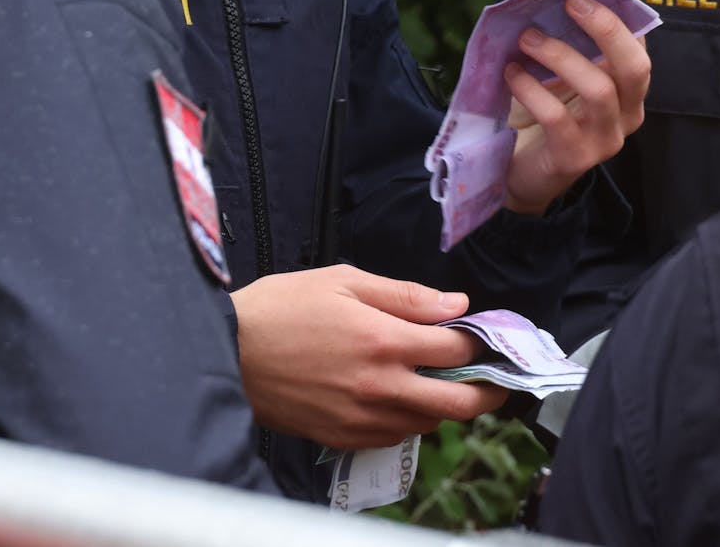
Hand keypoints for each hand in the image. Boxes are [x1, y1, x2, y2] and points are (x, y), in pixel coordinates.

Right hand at [230, 265, 508, 449]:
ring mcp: (361, 417)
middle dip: (487, 392)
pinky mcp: (341, 436)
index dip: (479, 343)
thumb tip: (455, 305)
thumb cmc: (281, 308)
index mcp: (384, 340)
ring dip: (443, 406)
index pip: (456, 350)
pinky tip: (400, 400)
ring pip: (427, 424)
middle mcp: (379, 386)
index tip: (483, 337)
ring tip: (440, 385)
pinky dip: (407, 421)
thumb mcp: (344, 282)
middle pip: (458, 404)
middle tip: (494, 381)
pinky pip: (392, 438)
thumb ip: (405, 296)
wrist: (225, 350)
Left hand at [503, 0, 650, 214]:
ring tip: (527, 38)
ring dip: (560, 56)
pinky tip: (511, 73)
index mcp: (629, 87)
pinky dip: (531, 89)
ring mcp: (606, 139)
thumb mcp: (562, 73)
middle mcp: (628, 113)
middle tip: (569, 1)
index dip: (618, 5)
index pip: (638, 40)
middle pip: (635, 66)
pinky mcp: (576, 158)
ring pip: (598, 90)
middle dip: (605, 27)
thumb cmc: (546, 112)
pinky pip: (557, 117)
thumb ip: (568, 38)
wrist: (525, 172)